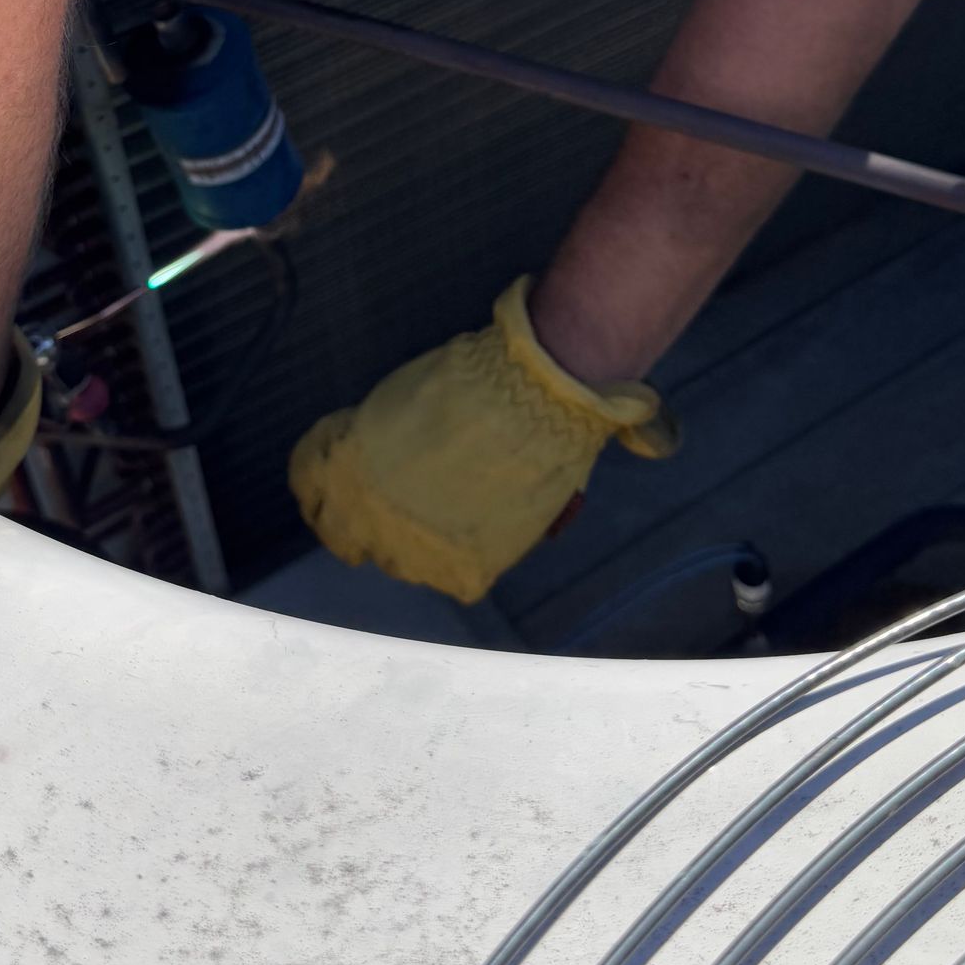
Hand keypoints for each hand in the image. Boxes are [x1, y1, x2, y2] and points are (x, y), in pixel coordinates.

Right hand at [288, 277, 678, 602]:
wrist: (536, 392)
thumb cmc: (557, 432)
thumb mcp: (549, 489)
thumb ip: (551, 500)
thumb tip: (651, 450)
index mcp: (466, 564)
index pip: (428, 571)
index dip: (424, 539)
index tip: (423, 511)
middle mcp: (416, 554)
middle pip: (378, 553)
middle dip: (380, 523)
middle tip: (385, 488)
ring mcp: (380, 511)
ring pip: (335, 524)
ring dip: (336, 503)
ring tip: (340, 480)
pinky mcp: (354, 466)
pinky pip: (312, 478)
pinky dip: (312, 465)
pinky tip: (320, 456)